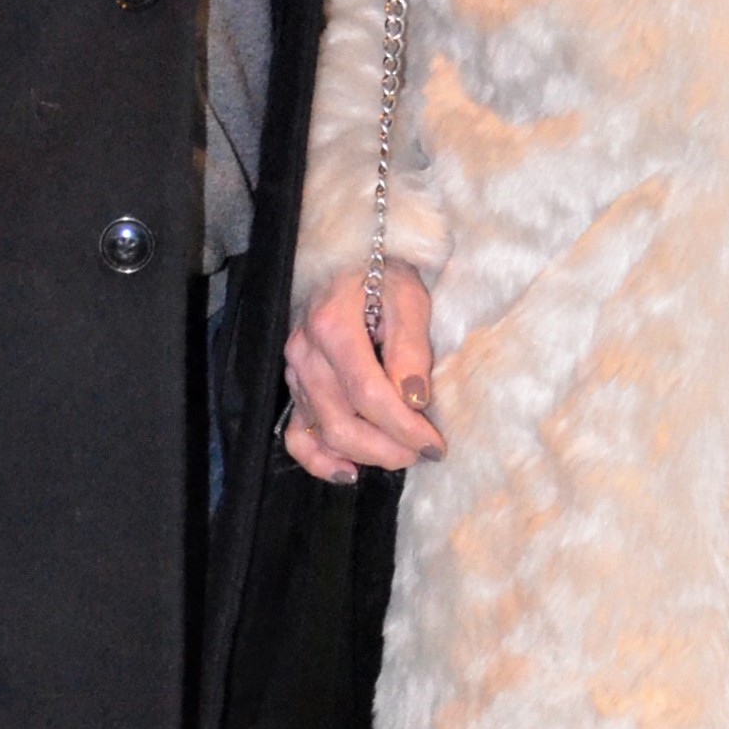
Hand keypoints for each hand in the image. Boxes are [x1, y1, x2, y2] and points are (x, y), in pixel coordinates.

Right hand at [282, 268, 443, 482]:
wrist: (351, 259)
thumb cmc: (384, 274)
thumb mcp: (408, 298)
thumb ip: (410, 349)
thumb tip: (414, 400)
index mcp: (332, 326)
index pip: (368, 394)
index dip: (403, 427)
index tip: (434, 444)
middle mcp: (305, 353)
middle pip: (342, 422)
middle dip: (387, 448)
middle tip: (424, 452)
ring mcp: (294, 372)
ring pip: (323, 433)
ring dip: (366, 453)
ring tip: (402, 454)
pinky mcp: (295, 386)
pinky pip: (296, 434)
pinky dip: (320, 460)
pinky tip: (350, 470)